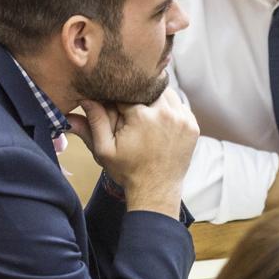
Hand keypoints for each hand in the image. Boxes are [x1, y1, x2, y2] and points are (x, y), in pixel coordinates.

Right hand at [68, 88, 198, 216]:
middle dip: (139, 95)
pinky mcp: (193, 126)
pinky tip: (161, 122)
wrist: (156, 191)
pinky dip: (171, 109)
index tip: (115, 107)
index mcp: (142, 116)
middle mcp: (165, 113)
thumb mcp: (104, 149)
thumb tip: (85, 99)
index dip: (118, 98)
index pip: (127, 92)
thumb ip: (95, 121)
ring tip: (146, 115)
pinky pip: (180, 106)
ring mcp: (183, 119)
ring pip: (167, 94)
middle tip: (131, 110)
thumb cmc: (128, 171)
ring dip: (156, 99)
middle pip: (149, 88)